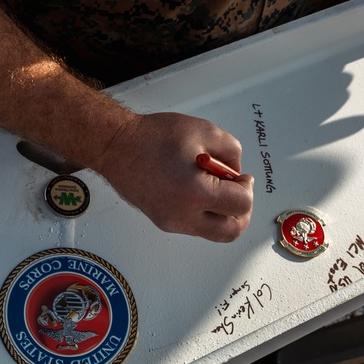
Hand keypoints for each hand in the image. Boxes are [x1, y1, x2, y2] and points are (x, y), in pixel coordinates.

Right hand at [93, 112, 253, 241]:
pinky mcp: (162, 221)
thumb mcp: (204, 131)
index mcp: (196, 194)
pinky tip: (196, 189)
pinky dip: (204, 212)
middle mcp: (183, 215)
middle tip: (239, 193)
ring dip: (223, 214)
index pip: (240, 205)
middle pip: (230, 231)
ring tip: (214, 188)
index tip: (243, 178)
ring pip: (212, 232)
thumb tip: (234, 171)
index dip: (247, 188)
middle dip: (241, 212)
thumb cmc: (152, 137)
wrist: (116, 146)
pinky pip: (194, 225)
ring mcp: (171, 222)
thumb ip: (231, 152)